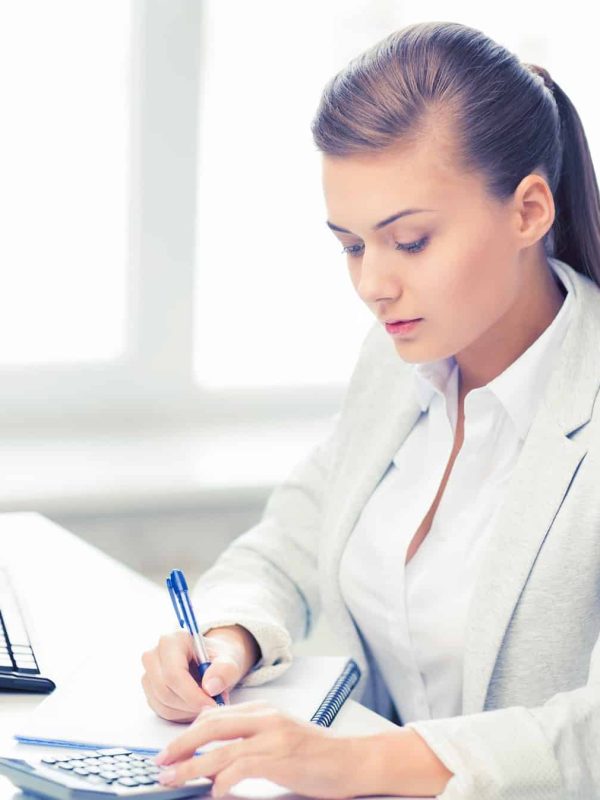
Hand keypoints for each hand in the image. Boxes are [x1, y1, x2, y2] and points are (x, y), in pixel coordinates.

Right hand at [141, 626, 260, 722]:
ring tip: (207, 702)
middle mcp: (154, 654)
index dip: (192, 694)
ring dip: (187, 711)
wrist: (213, 662)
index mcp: (172, 641)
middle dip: (191, 704)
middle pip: (165, 691)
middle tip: (213, 705)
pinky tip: (196, 705)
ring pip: (163, 704)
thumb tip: (210, 687)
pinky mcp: (150, 690)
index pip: (173, 674)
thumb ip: (225, 670)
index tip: (213, 704)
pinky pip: (161, 711)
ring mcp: (149, 673)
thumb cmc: (219, 659)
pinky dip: (182, 714)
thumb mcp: (230, 661)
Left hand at [153, 701, 366, 798]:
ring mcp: (273, 737)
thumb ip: (253, 738)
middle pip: (210, 727)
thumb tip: (219, 757)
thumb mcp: (282, 735)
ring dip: (191, 768)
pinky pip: (240, 769)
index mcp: (263, 710)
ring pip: (219, 750)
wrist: (353, 760)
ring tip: (173, 780)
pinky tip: (215, 794)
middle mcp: (265, 718)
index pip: (215, 715)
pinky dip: (222, 783)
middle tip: (160, 762)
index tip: (172, 749)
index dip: (188, 732)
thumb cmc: (318, 753)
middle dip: (180, 745)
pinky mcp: (280, 759)